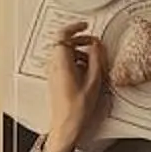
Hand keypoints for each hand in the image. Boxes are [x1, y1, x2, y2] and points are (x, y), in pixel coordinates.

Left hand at [42, 26, 107, 151]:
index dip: (74, 26)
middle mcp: (54, 66)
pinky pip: (64, 62)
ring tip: (93, 60)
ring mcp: (53, 72)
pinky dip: (75, 61)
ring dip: (79, 51)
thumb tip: (97, 45)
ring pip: (65, 53)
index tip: (85, 25)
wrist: (66, 125)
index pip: (62, 35)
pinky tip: (86, 71)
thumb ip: (96, 59)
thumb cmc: (77, 108)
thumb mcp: (93, 80)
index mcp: (62, 63)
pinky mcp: (55, 79)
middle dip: (80, 40)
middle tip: (94, 43)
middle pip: (64, 43)